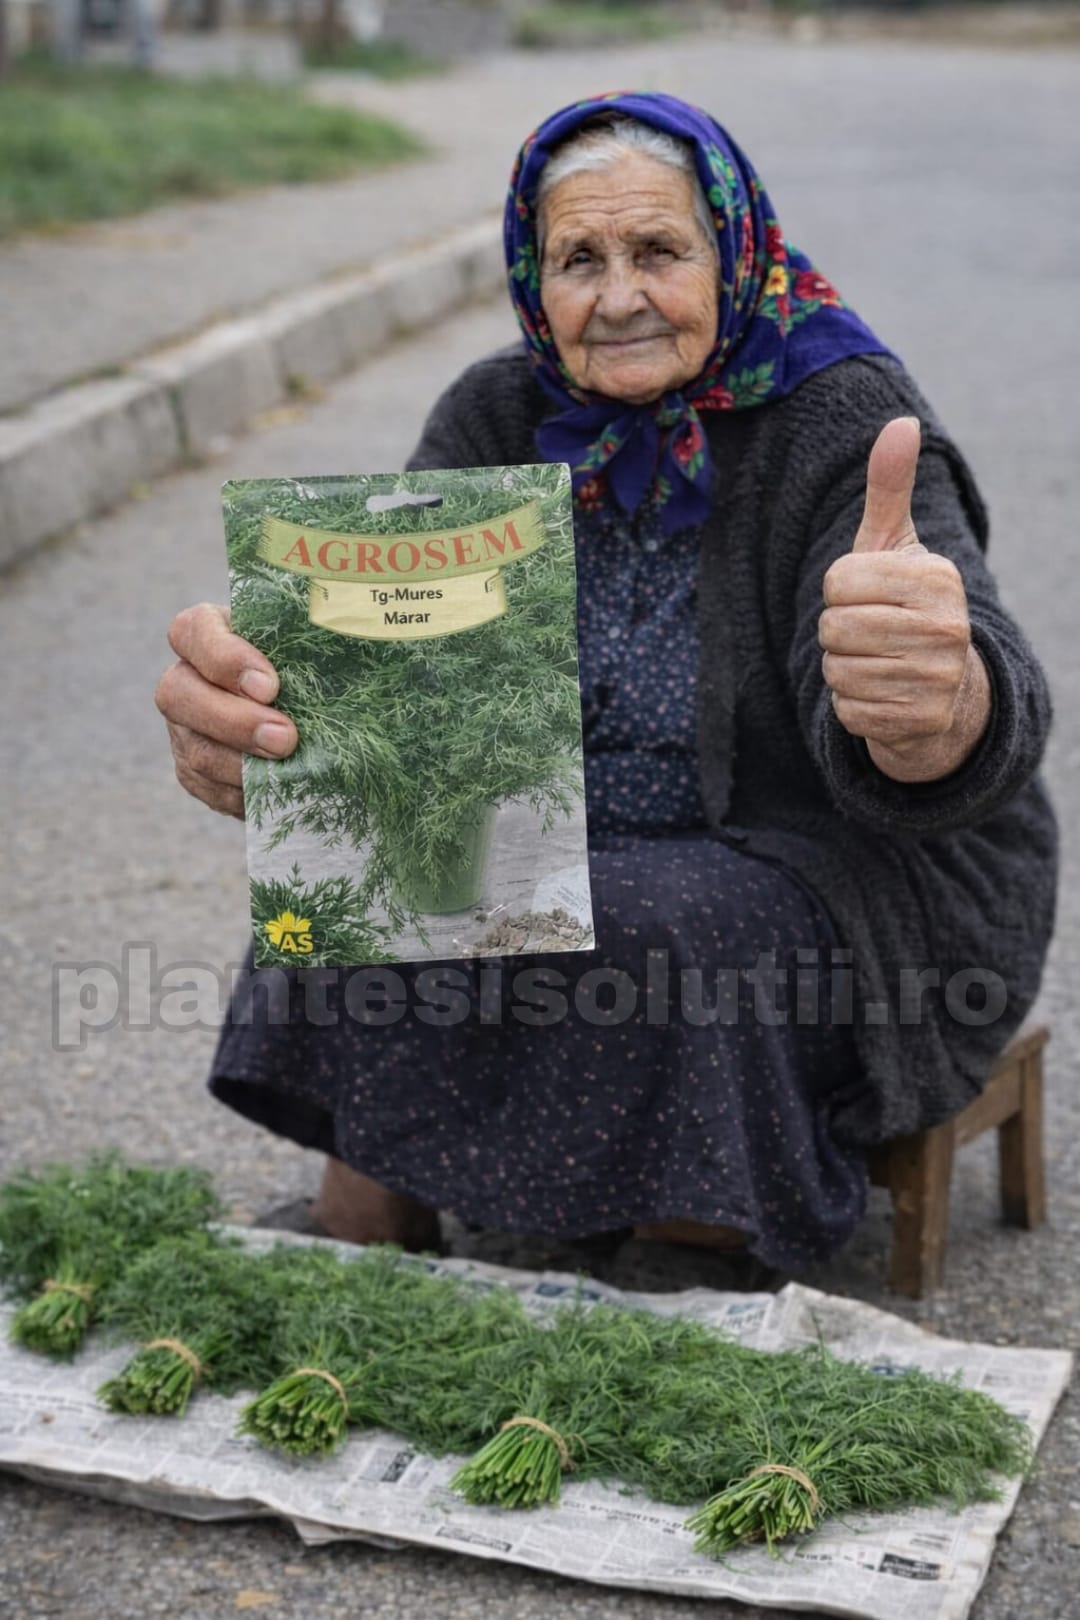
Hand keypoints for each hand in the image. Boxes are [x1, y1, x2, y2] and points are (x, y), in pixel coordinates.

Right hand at [154, 603, 297, 818]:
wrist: (314, 718)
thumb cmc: (314, 666)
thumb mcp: (313, 642)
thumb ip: (317, 635)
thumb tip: (361, 629)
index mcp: (208, 634)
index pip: (192, 631)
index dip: (224, 658)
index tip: (271, 685)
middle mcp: (186, 679)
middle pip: (178, 694)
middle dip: (233, 720)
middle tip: (285, 736)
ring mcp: (185, 728)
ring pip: (194, 748)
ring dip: (240, 763)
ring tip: (286, 764)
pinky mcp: (194, 771)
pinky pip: (207, 787)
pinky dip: (241, 792)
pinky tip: (276, 788)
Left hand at [818, 416, 989, 780]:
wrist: (946, 691)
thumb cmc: (905, 606)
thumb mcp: (896, 547)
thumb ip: (889, 487)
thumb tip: (900, 422)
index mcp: (936, 578)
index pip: (838, 580)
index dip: (838, 591)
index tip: (867, 596)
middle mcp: (946, 627)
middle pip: (833, 627)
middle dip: (836, 633)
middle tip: (867, 634)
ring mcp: (936, 678)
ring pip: (836, 671)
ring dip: (841, 670)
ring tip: (875, 663)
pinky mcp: (920, 721)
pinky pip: (847, 710)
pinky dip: (851, 705)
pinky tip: (880, 695)